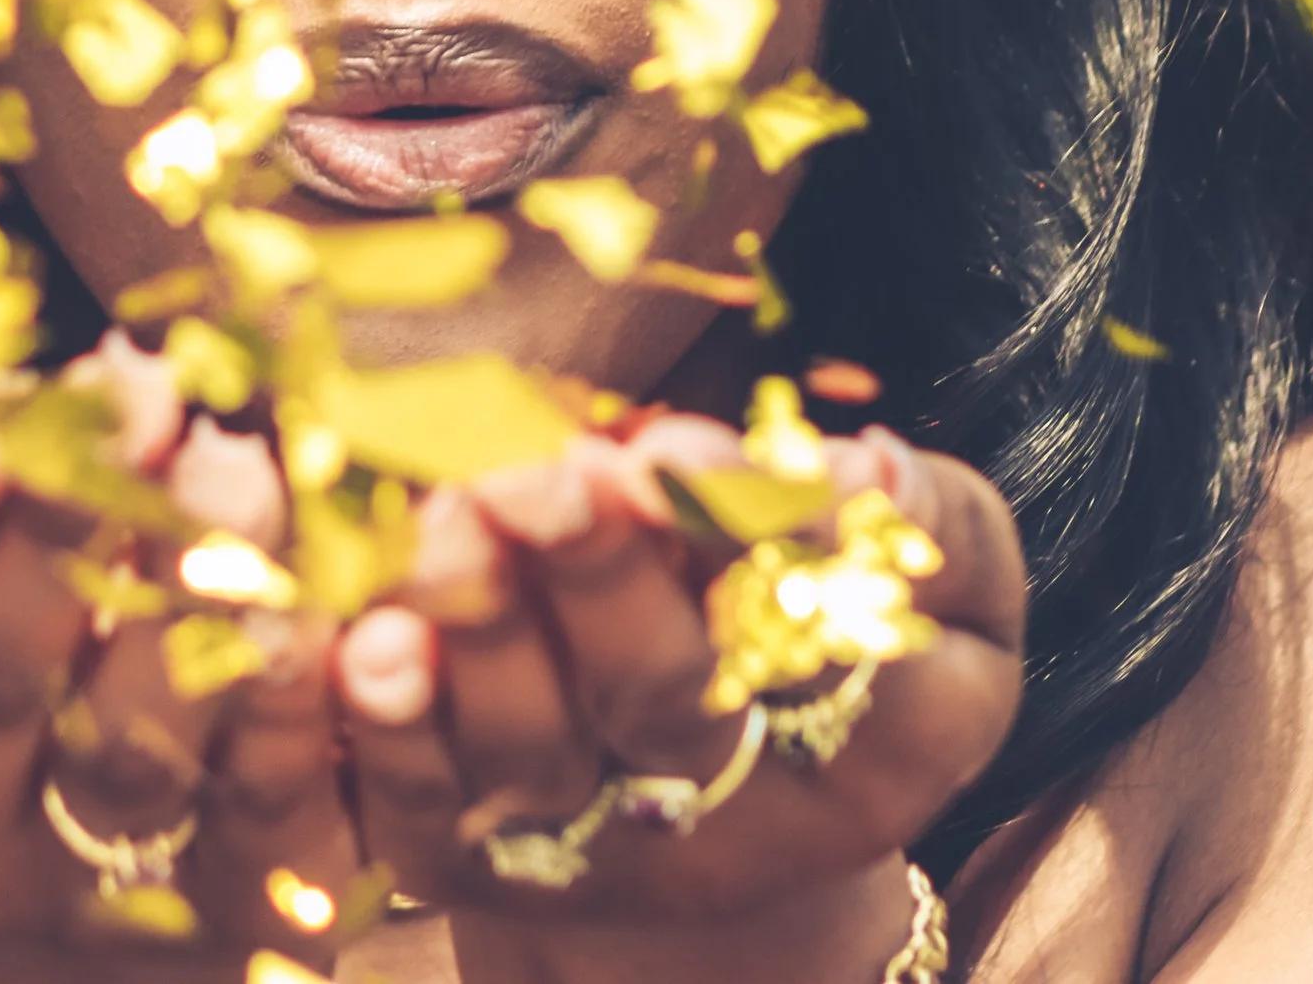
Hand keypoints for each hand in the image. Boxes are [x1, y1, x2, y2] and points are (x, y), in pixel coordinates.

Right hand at [0, 334, 359, 972]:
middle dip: (66, 530)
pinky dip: (297, 713)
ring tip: (242, 473)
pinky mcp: (207, 913)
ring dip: (191, 600)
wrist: (53, 857)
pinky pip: (258, 822)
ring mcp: (67, 888)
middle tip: (147, 405)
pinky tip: (337, 611)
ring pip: (129, 757)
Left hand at [333, 419, 1023, 979]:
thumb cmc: (839, 645)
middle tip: (552, 472)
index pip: (837, 649)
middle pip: (667, 701)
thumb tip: (869, 467)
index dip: (754, 546)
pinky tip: (370, 641)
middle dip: (603, 576)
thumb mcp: (943, 592)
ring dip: (487, 629)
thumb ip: (937, 527)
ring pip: (535, 751)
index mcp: (882, 751)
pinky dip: (394, 728)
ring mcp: (595, 852)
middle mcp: (737, 820)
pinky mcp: (476, 864)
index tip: (675, 448)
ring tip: (455, 512)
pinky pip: (422, 807)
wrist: (729, 805)